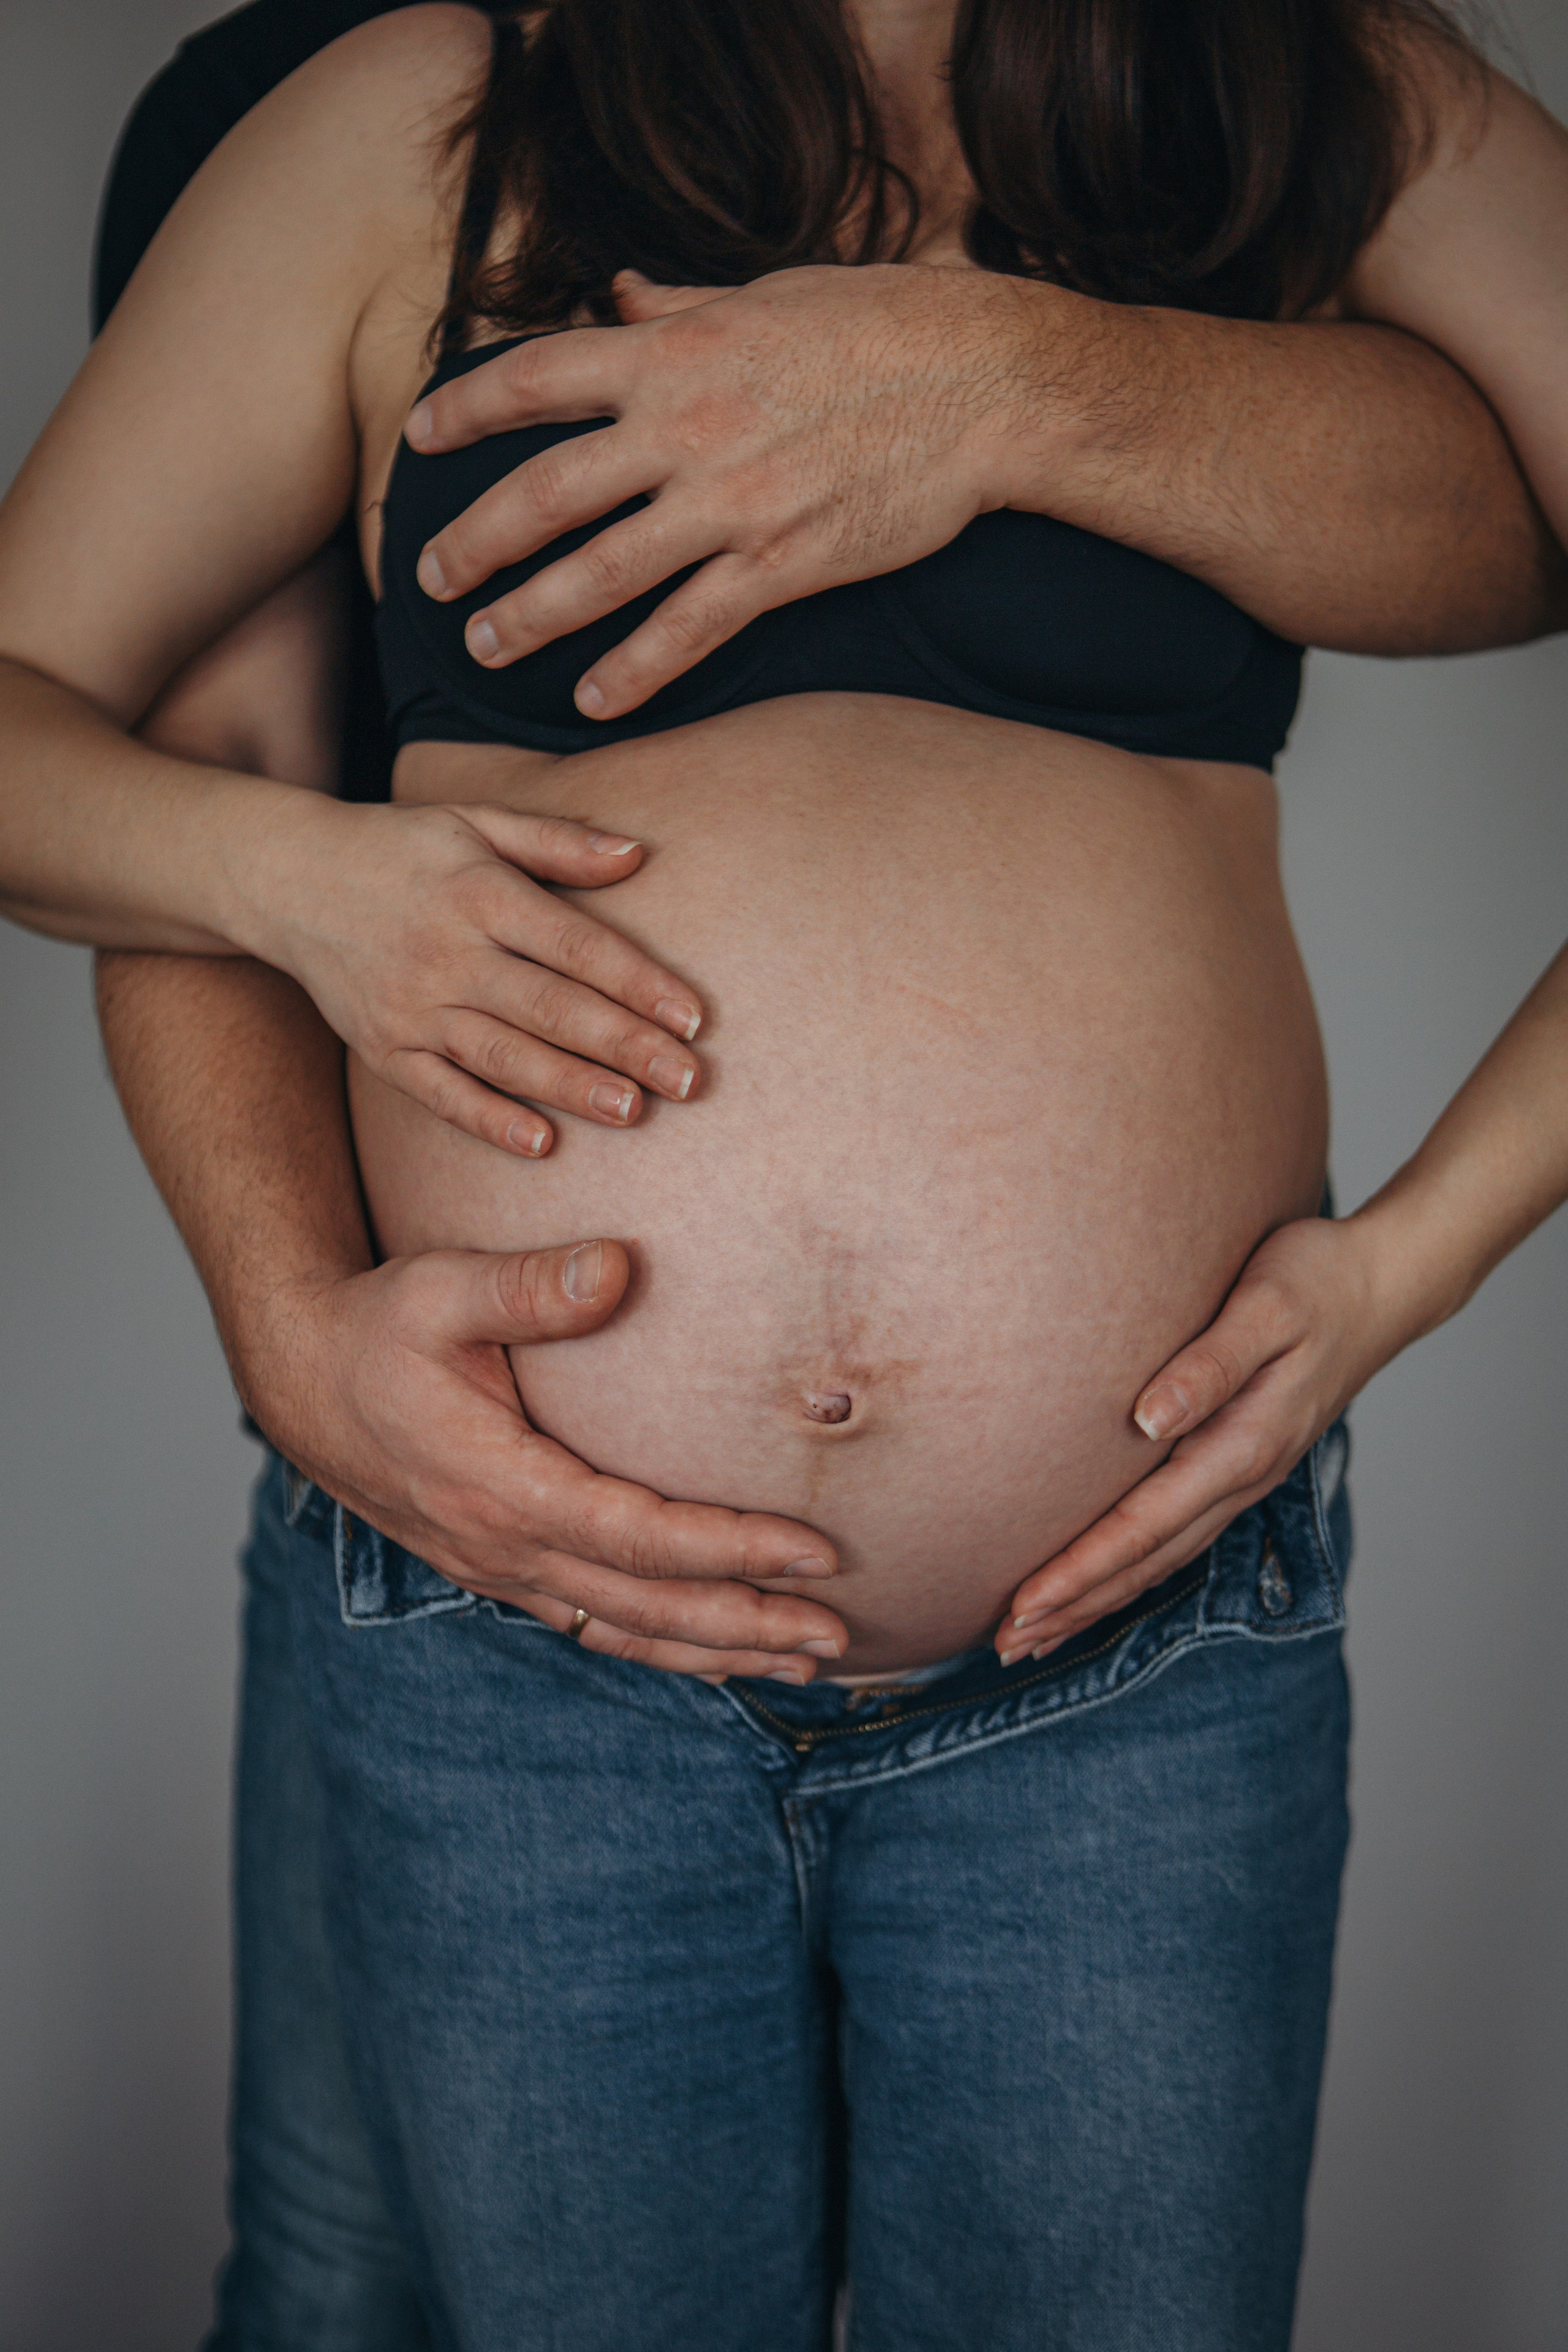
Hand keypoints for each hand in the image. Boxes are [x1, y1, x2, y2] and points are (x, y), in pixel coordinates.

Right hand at [245, 1236, 847, 1681]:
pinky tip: (718, 1653)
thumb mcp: (442, 1288)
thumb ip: (531, 1284)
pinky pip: (596, 1627)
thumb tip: (619, 1268)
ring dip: (718, 1652)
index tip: (814, 1550)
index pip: (640, 1536)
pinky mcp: (503, 1571)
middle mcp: (505, 1546)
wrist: (305, 1381)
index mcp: (501, 1485)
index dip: (732, 1550)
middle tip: (841, 1637)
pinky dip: (664, 1646)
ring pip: (625, 1633)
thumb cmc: (380, 1326)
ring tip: (807, 1664)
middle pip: (646, 1608)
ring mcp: (502, 1569)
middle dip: (749, 1625)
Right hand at [258, 795, 703, 1156]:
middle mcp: (447, 953)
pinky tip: (540, 1143)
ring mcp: (412, 1008)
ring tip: (633, 1112)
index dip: (638, 982)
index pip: (575, 945)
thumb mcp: (475, 821)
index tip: (693, 1018)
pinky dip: (488, 1119)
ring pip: (504, 1055)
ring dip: (571, 1086)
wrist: (285, 879)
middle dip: (624, 1046)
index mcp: (480, 893)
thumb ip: (557, 841)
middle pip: (551, 1007)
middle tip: (689, 1082)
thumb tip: (638, 853)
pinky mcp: (383, 1050)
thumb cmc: (400, 849)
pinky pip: (441, 1093)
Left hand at [406, 263, 1035, 716]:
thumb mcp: (768, 295)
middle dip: (476, 540)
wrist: (984, 382)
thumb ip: (681, 306)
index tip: (418, 440)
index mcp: (674, 351)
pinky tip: (593, 701)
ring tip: (485, 646)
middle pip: (546, 491)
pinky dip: (636, 670)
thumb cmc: (881, 326)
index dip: (464, 408)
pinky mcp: (783, 563)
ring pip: (602, 572)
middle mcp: (686, 427)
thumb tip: (619, 294)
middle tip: (430, 578)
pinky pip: (690, 629)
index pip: (536, 378)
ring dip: (533, 616)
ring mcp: (733, 501)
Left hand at [998, 1216, 1406, 1663]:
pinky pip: (1178, 1536)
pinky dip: (1131, 1568)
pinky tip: (1102, 1580)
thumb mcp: (1263, 1310)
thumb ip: (1208, 1366)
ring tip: (1037, 1632)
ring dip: (1098, 1599)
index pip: (1143, 1526)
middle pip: (1146, 1561)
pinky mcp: (1242, 1464)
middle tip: (1005, 1643)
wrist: (1383, 1285)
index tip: (1023, 1604)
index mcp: (1242, 1445)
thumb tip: (1147, 1419)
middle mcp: (1244, 1476)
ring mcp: (1246, 1477)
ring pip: (1162, 1558)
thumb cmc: (1315, 1281)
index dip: (1080, 1570)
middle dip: (1075, 1605)